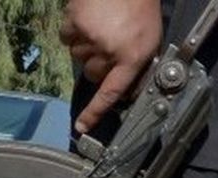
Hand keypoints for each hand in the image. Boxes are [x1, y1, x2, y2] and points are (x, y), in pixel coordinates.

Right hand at [60, 0, 161, 132]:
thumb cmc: (142, 8)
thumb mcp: (150, 40)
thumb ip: (137, 64)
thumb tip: (126, 87)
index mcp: (133, 57)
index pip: (112, 92)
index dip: (95, 111)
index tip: (82, 126)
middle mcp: (110, 50)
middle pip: (92, 74)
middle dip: (98, 66)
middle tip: (108, 48)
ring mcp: (90, 36)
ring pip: (78, 55)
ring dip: (85, 46)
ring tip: (100, 28)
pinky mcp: (75, 22)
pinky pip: (66, 37)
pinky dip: (74, 31)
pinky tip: (88, 20)